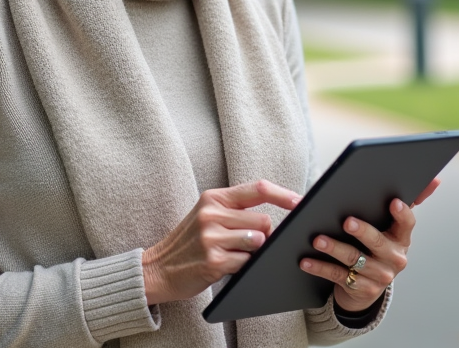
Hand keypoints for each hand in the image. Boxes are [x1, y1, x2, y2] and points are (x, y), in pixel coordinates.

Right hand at [142, 179, 301, 304]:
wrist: (157, 269)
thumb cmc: (189, 243)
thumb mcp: (207, 216)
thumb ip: (236, 212)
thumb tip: (275, 218)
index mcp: (214, 198)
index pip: (257, 188)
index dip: (283, 195)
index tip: (301, 202)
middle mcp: (212, 213)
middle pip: (264, 220)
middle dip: (267, 235)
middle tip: (255, 245)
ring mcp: (211, 237)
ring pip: (258, 241)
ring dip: (256, 252)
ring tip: (237, 255)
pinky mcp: (213, 260)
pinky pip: (247, 262)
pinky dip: (244, 266)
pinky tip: (229, 267)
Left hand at [298, 177, 440, 312]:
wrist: (367, 285)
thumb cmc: (376, 243)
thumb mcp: (389, 225)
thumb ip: (407, 201)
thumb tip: (436, 179)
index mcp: (401, 238)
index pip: (407, 224)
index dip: (402, 214)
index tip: (393, 201)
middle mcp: (394, 258)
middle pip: (377, 243)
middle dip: (363, 231)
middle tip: (346, 221)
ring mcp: (379, 276)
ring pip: (355, 260)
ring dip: (334, 249)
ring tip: (317, 239)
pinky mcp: (361, 289)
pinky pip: (338, 276)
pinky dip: (320, 267)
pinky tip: (305, 260)